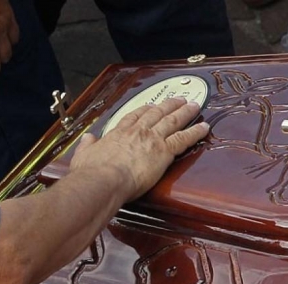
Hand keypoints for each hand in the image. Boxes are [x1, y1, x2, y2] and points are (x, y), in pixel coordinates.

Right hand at [71, 98, 208, 200]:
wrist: (104, 180)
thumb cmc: (92, 173)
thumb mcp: (83, 156)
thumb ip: (87, 146)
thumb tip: (87, 140)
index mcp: (119, 133)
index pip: (134, 116)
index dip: (145, 110)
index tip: (151, 106)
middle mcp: (137, 132)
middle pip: (157, 113)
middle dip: (169, 105)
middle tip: (179, 99)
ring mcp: (152, 139)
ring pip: (173, 121)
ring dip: (185, 112)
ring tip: (195, 106)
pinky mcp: (164, 151)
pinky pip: (184, 139)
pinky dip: (195, 132)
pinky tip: (204, 127)